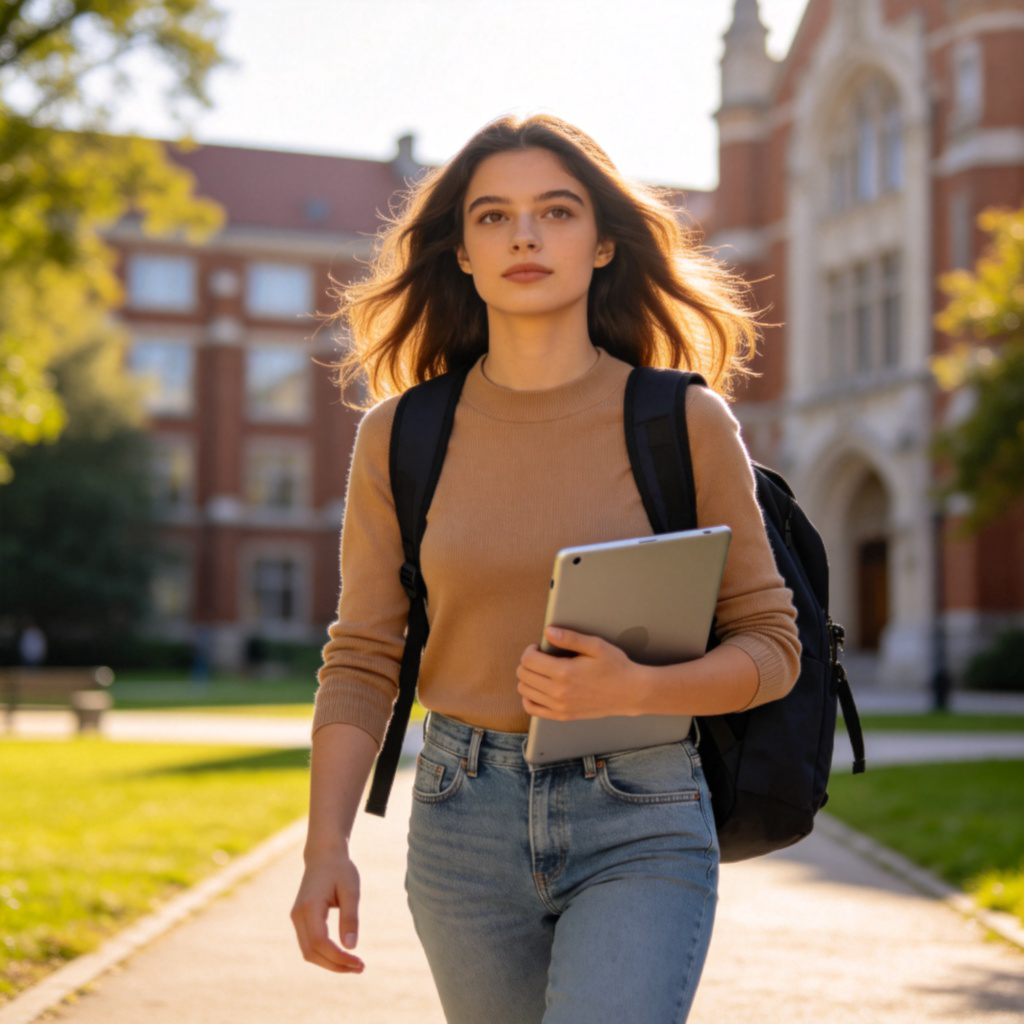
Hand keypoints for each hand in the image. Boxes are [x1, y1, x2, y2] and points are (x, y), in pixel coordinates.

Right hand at [290, 848, 364, 973]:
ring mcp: (296, 918)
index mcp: (309, 906)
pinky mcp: (300, 920)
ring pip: (308, 952)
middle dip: (335, 965)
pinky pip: (309, 945)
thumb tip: (351, 947)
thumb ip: (350, 918)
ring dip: (329, 963)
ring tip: (353, 965)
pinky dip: (324, 954)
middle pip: (312, 952)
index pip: (319, 942)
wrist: (324, 855)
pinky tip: (342, 955)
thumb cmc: (340, 869)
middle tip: (360, 968)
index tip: (359, 962)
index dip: (338, 957)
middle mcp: (298, 915)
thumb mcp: (351, 890)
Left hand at [517, 626, 645, 719]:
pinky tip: (538, 688)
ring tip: (541, 671)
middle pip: (523, 675)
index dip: (530, 650)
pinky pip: (532, 709)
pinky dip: (529, 697)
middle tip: (540, 657)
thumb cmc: (615, 667)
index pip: (528, 660)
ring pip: (524, 691)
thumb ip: (570, 638)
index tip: (538, 647)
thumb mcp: (596, 646)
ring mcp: (559, 707)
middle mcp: (558, 692)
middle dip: (527, 662)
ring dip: (527, 678)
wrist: (630, 693)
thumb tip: (547, 631)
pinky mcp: (562, 716)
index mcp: (564, 672)